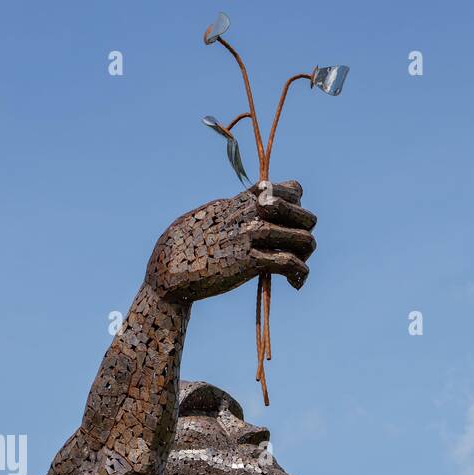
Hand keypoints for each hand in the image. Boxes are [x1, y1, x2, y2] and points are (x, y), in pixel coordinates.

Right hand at [145, 181, 316, 301]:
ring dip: (306, 257)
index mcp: (242, 201)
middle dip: (306, 234)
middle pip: (305, 215)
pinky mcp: (249, 262)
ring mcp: (251, 236)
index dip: (297, 207)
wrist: (167, 268)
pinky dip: (300, 274)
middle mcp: (250, 214)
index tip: (288, 224)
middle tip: (296, 252)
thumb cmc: (184, 244)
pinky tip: (295, 284)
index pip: (290, 190)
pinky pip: (290, 262)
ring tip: (296, 272)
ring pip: (303, 238)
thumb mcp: (210, 214)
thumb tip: (246, 206)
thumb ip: (233, 209)